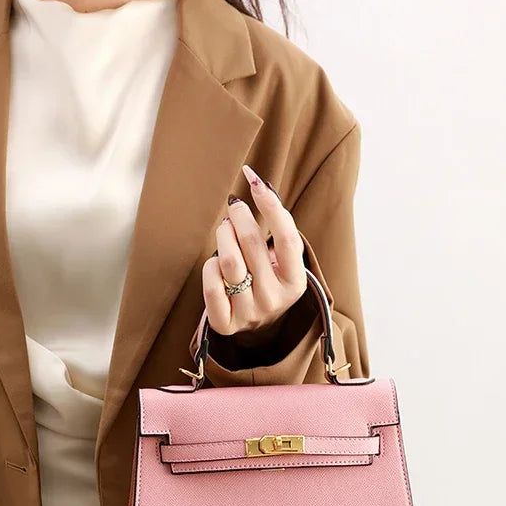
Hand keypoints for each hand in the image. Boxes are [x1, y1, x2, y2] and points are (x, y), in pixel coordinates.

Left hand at [201, 164, 307, 346]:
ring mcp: (250, 314)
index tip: (254, 181)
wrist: (258, 324)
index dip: (270, 206)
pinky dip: (210, 266)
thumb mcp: (283, 259)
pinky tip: (215, 263)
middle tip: (235, 208)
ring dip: (223, 236)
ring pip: (229, 262)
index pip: (286, 238)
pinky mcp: (225, 324)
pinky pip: (211, 285)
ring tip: (225, 230)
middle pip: (252, 244)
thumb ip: (278, 226)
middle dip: (239, 216)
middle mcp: (274, 300)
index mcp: (295, 283)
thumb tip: (257, 182)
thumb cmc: (269, 279)